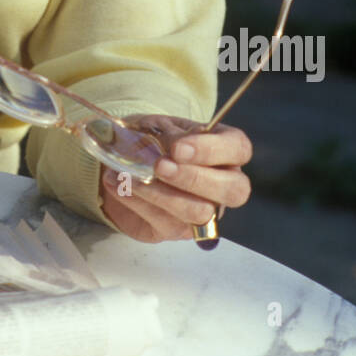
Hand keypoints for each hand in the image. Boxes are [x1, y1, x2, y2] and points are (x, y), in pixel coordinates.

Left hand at [98, 113, 252, 243]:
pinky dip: (137, 201)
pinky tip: (118, 184)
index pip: (238, 148)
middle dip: (195, 178)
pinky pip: (164, 221)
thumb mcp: (158, 127)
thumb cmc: (152, 138)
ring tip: (130, 177)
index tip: (178, 148)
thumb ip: (170, 134)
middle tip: (160, 166)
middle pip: (234, 190)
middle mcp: (223, 183)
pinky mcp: (176, 229)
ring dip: (161, 194)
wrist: (124, 160)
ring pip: (199, 212)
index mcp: (225, 149)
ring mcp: (204, 210)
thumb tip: (175, 146)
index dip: (211, 150)